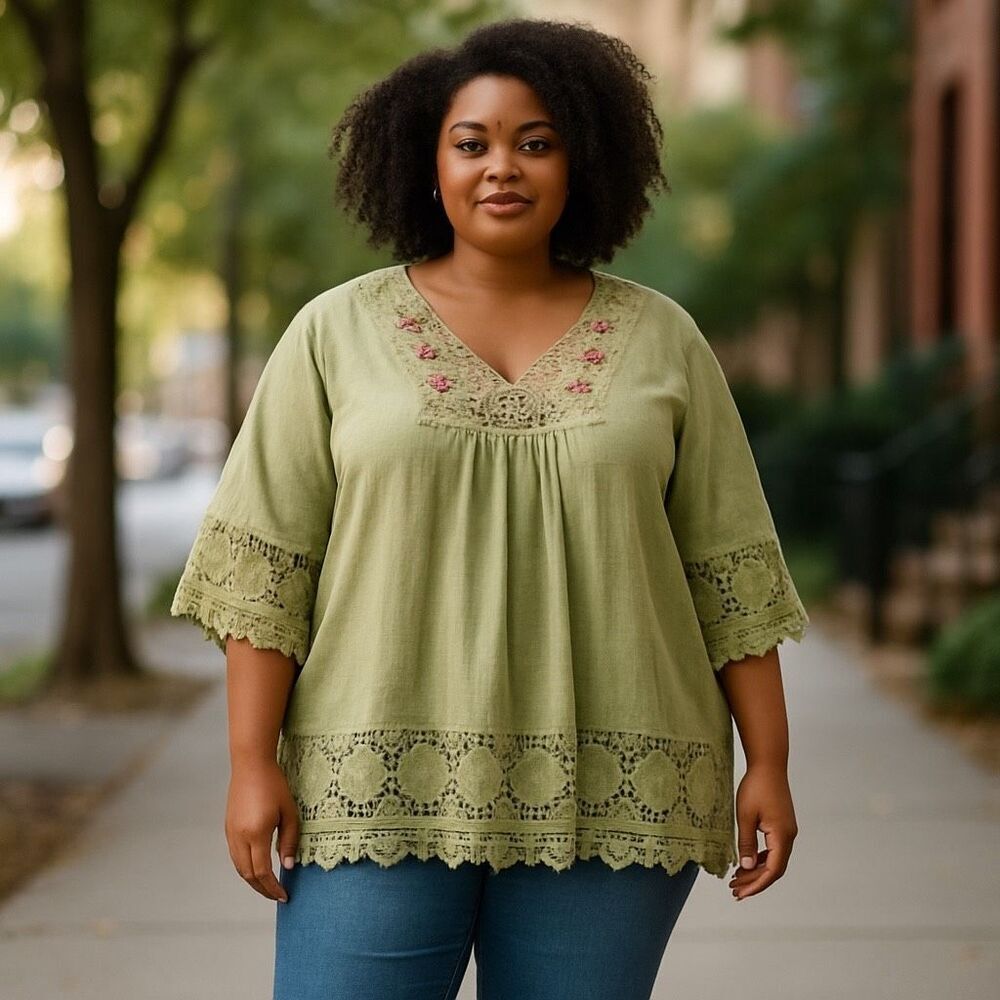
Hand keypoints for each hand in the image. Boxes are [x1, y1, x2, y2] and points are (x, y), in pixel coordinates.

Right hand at [225, 759, 299, 902]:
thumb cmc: (274, 785)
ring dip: (253, 880)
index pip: (262, 872)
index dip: (272, 888)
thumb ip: (289, 841)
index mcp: (256, 834)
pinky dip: (246, 867)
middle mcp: (239, 837)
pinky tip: (258, 867)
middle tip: (277, 895)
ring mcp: (231, 833)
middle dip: (262, 889)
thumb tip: (287, 867)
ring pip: (239, 867)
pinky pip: (235, 855)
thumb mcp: (289, 812)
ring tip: (268, 885)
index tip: (284, 896)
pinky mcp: (228, 828)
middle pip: (248, 875)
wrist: (251, 764)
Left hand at [728, 761, 796, 900]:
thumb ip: (746, 842)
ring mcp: (787, 831)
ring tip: (736, 878)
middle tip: (734, 890)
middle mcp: (788, 836)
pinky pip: (773, 849)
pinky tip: (745, 861)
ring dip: (756, 870)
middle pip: (774, 869)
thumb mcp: (745, 816)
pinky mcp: (782, 825)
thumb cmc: (756, 786)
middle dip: (755, 881)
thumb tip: (745, 866)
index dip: (756, 885)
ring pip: (774, 860)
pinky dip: (760, 858)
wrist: (769, 765)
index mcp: (782, 836)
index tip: (741, 893)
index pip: (772, 870)